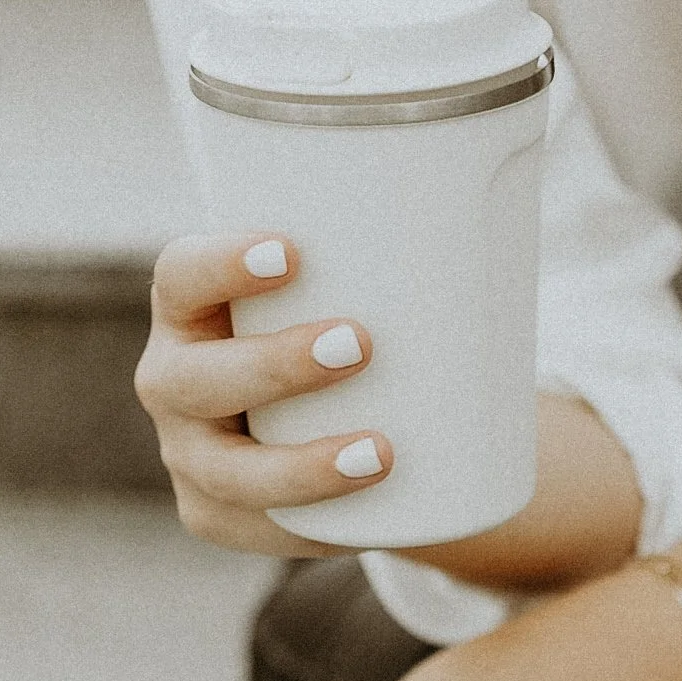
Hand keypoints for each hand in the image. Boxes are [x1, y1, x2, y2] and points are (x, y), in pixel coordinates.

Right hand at [134, 233, 393, 556]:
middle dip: (276, 364)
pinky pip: (258, 532)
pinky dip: (313, 527)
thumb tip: (508, 147)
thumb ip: (392, 232)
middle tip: (360, 342)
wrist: (327, 425)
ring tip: (381, 450)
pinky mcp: (218, 517)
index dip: (222, 263)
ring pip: (230, 473)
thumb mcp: (351, 280)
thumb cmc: (340, 329)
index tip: (292, 250)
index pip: (181, 276)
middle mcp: (173, 381)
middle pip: (198, 379)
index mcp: (190, 310)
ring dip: (300, 465)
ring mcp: (190, 457)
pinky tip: (362, 523)